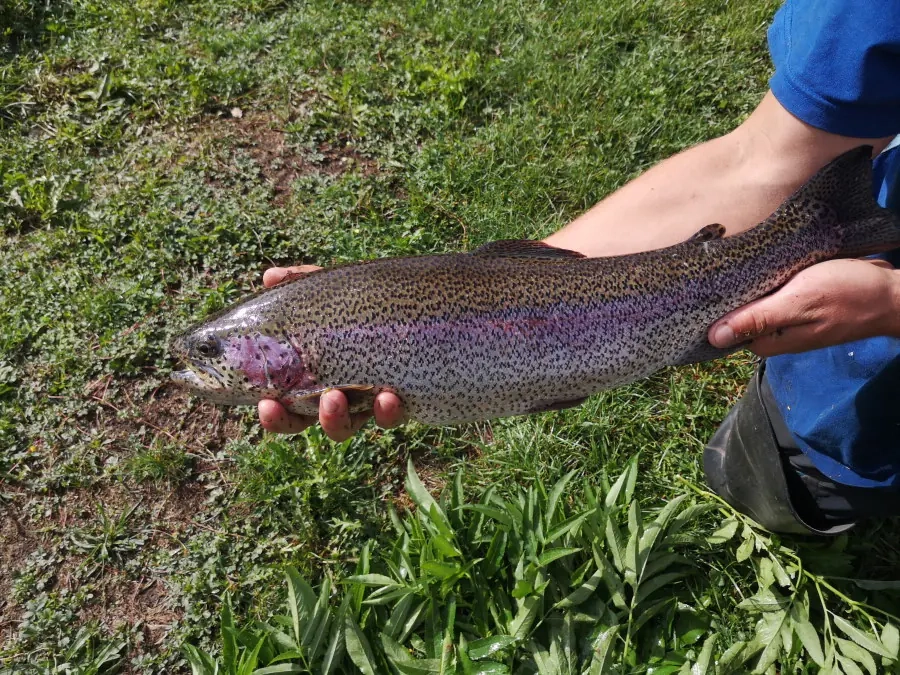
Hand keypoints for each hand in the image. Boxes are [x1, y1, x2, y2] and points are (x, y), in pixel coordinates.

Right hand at [256, 265, 405, 439]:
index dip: (274, 415)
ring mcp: (369, 402)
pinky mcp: (402, 403)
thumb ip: (304, 284)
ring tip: (335, 396)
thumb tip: (269, 277)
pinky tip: (388, 396)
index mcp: (317, 377)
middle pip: (310, 423)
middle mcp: (341, 396)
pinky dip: (387, 411)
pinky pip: (392, 417)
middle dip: (298, 421)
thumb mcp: (337, 293)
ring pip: (348, 426)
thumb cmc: (370, 305)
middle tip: (301, 402)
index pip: (287, 407)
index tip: (266, 404)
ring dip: (336, 418)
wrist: (427, 312)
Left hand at [708, 259, 899, 356]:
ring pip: (757, 304)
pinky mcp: (801, 302)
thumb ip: (758, 320)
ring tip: (727, 263)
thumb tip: (714, 338)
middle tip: (710, 270)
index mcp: (772, 340)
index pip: (728, 333)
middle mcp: (779, 333)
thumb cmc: (847, 295)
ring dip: (746, 286)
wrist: (892, 292)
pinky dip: (765, 280)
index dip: (713, 313)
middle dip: (727, 298)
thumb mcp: (797, 303)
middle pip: (740, 318)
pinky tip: (755, 263)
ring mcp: (791, 318)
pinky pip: (774, 293)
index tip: (697, 291)